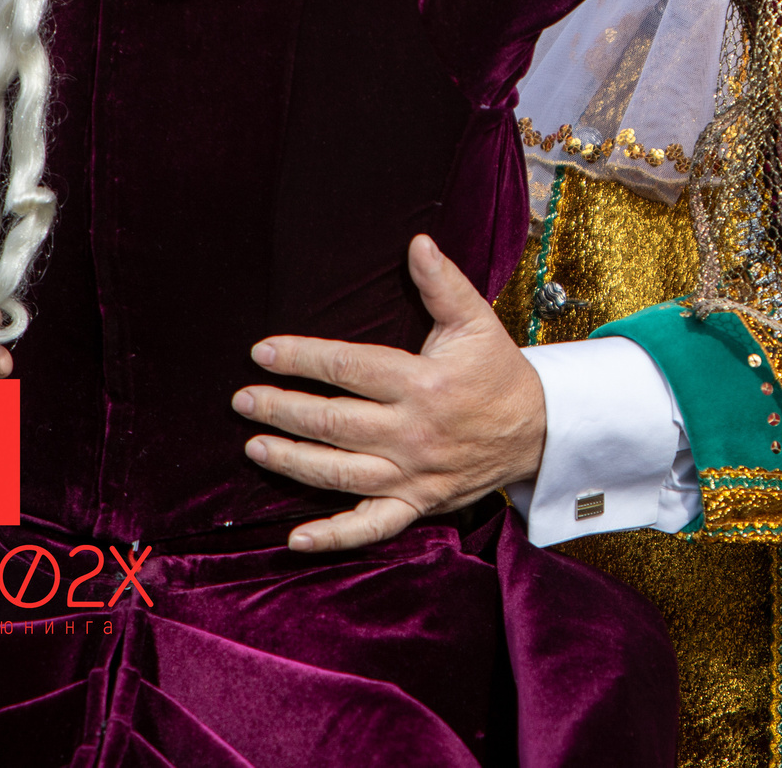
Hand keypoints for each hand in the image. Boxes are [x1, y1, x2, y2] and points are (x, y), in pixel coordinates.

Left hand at [233, 234, 546, 553]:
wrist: (538, 429)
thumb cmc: (498, 371)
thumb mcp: (476, 321)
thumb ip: (442, 283)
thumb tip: (418, 242)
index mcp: (422, 383)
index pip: (349, 368)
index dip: (302, 358)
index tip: (263, 352)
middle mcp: (413, 432)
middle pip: (334, 422)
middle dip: (282, 409)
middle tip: (242, 400)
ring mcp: (413, 473)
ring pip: (341, 472)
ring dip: (292, 461)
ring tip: (253, 446)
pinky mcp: (418, 503)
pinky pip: (372, 526)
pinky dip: (334, 536)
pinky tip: (296, 538)